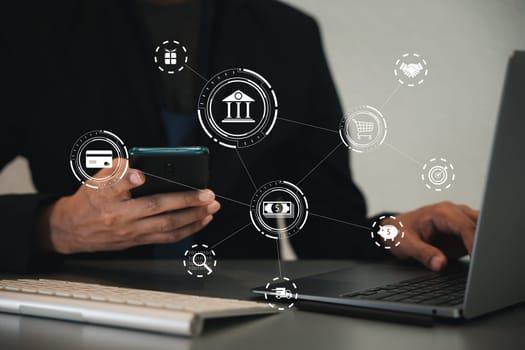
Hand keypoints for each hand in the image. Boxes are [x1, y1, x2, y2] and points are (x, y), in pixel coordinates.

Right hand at [34, 167, 219, 253]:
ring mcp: (131, 231)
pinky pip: (167, 237)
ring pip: (166, 226)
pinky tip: (201, 221)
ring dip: (193, 217)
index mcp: (106, 196)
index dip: (128, 179)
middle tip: (207, 194)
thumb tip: (139, 164)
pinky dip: (188, 229)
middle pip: (155, 208)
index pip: (114, 186)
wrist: (73, 230)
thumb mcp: (95, 178)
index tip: (139, 174)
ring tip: (211, 208)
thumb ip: (117, 170)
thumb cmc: (89, 200)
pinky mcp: (138, 241)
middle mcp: (120, 215)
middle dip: (185, 202)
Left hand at [386, 201, 477, 271]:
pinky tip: (480, 261)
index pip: (465, 226)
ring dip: (485, 245)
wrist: (395, 230)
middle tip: (485, 262)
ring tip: (483, 262)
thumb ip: (424, 254)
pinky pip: (480, 238)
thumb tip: (441, 264)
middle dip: (485, 242)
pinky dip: (482, 248)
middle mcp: (455, 213)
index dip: (474, 243)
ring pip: (484, 230)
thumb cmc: (399, 233)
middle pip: (480, 226)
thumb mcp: (406, 245)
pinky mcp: (464, 232)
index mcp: (442, 212)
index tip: (478, 259)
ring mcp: (461, 221)